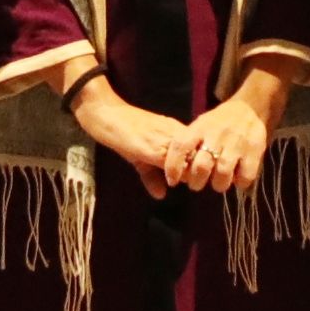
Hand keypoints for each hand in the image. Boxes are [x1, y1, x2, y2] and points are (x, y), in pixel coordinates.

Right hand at [72, 77, 195, 191]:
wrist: (107, 114)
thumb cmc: (123, 133)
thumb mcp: (140, 157)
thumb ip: (152, 176)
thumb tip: (161, 196)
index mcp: (176, 131)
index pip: (202, 149)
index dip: (201, 165)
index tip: (196, 176)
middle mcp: (176, 134)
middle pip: (201, 156)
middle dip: (199, 171)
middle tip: (193, 182)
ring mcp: (166, 141)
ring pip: (191, 161)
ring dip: (188, 175)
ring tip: (180, 181)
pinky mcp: (153, 150)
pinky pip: (173, 165)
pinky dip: (176, 175)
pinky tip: (169, 182)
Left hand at [170, 77, 281, 197]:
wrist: (249, 108)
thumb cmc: (219, 122)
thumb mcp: (200, 126)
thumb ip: (189, 145)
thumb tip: (175, 172)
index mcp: (200, 128)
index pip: (180, 147)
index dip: (173, 167)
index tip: (172, 181)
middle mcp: (216, 135)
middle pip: (201, 167)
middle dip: (196, 182)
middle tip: (197, 184)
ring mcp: (236, 143)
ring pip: (223, 174)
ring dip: (218, 185)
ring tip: (218, 183)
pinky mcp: (254, 151)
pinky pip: (245, 176)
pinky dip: (240, 183)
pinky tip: (237, 178)